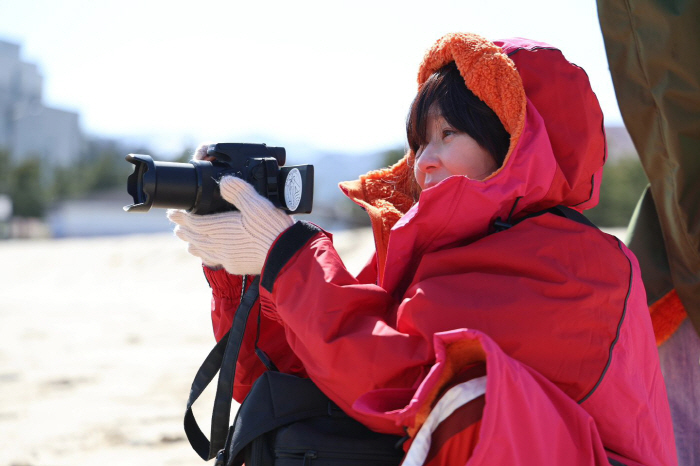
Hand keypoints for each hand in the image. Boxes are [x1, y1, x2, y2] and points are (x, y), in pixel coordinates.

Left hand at [167, 176, 293, 274]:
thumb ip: (238, 191)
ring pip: (202, 251)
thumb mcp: (256, 204)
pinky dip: (206, 256)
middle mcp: (219, 244)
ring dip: (193, 244)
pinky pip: (214, 261)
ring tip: (188, 242)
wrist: (283, 256)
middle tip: (177, 225)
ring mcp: (226, 257)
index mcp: (220, 228)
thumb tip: (224, 181)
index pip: (194, 221)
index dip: (181, 216)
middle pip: (194, 237)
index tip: (172, 212)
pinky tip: (209, 257)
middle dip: (184, 230)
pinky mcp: (235, 266)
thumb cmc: (270, 230)